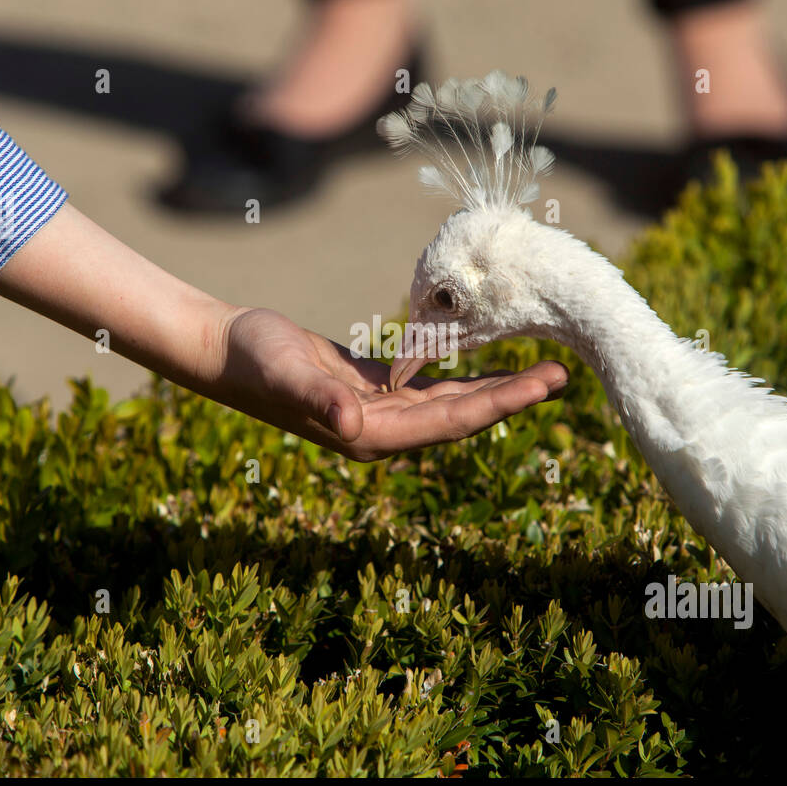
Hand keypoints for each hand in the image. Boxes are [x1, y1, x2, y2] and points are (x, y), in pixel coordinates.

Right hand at [215, 308, 568, 460]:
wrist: (224, 350)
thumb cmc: (254, 362)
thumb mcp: (289, 375)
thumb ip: (321, 399)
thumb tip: (353, 425)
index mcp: (372, 434)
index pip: (451, 420)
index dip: (500, 403)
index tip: (543, 385)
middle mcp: (381, 429)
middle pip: (462, 414)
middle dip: (512, 396)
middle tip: (562, 375)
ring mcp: (376, 411)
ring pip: (449, 401)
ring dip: (493, 389)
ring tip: (538, 374)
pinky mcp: (369, 388)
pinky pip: (426, 385)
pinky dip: (458, 375)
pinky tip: (483, 366)